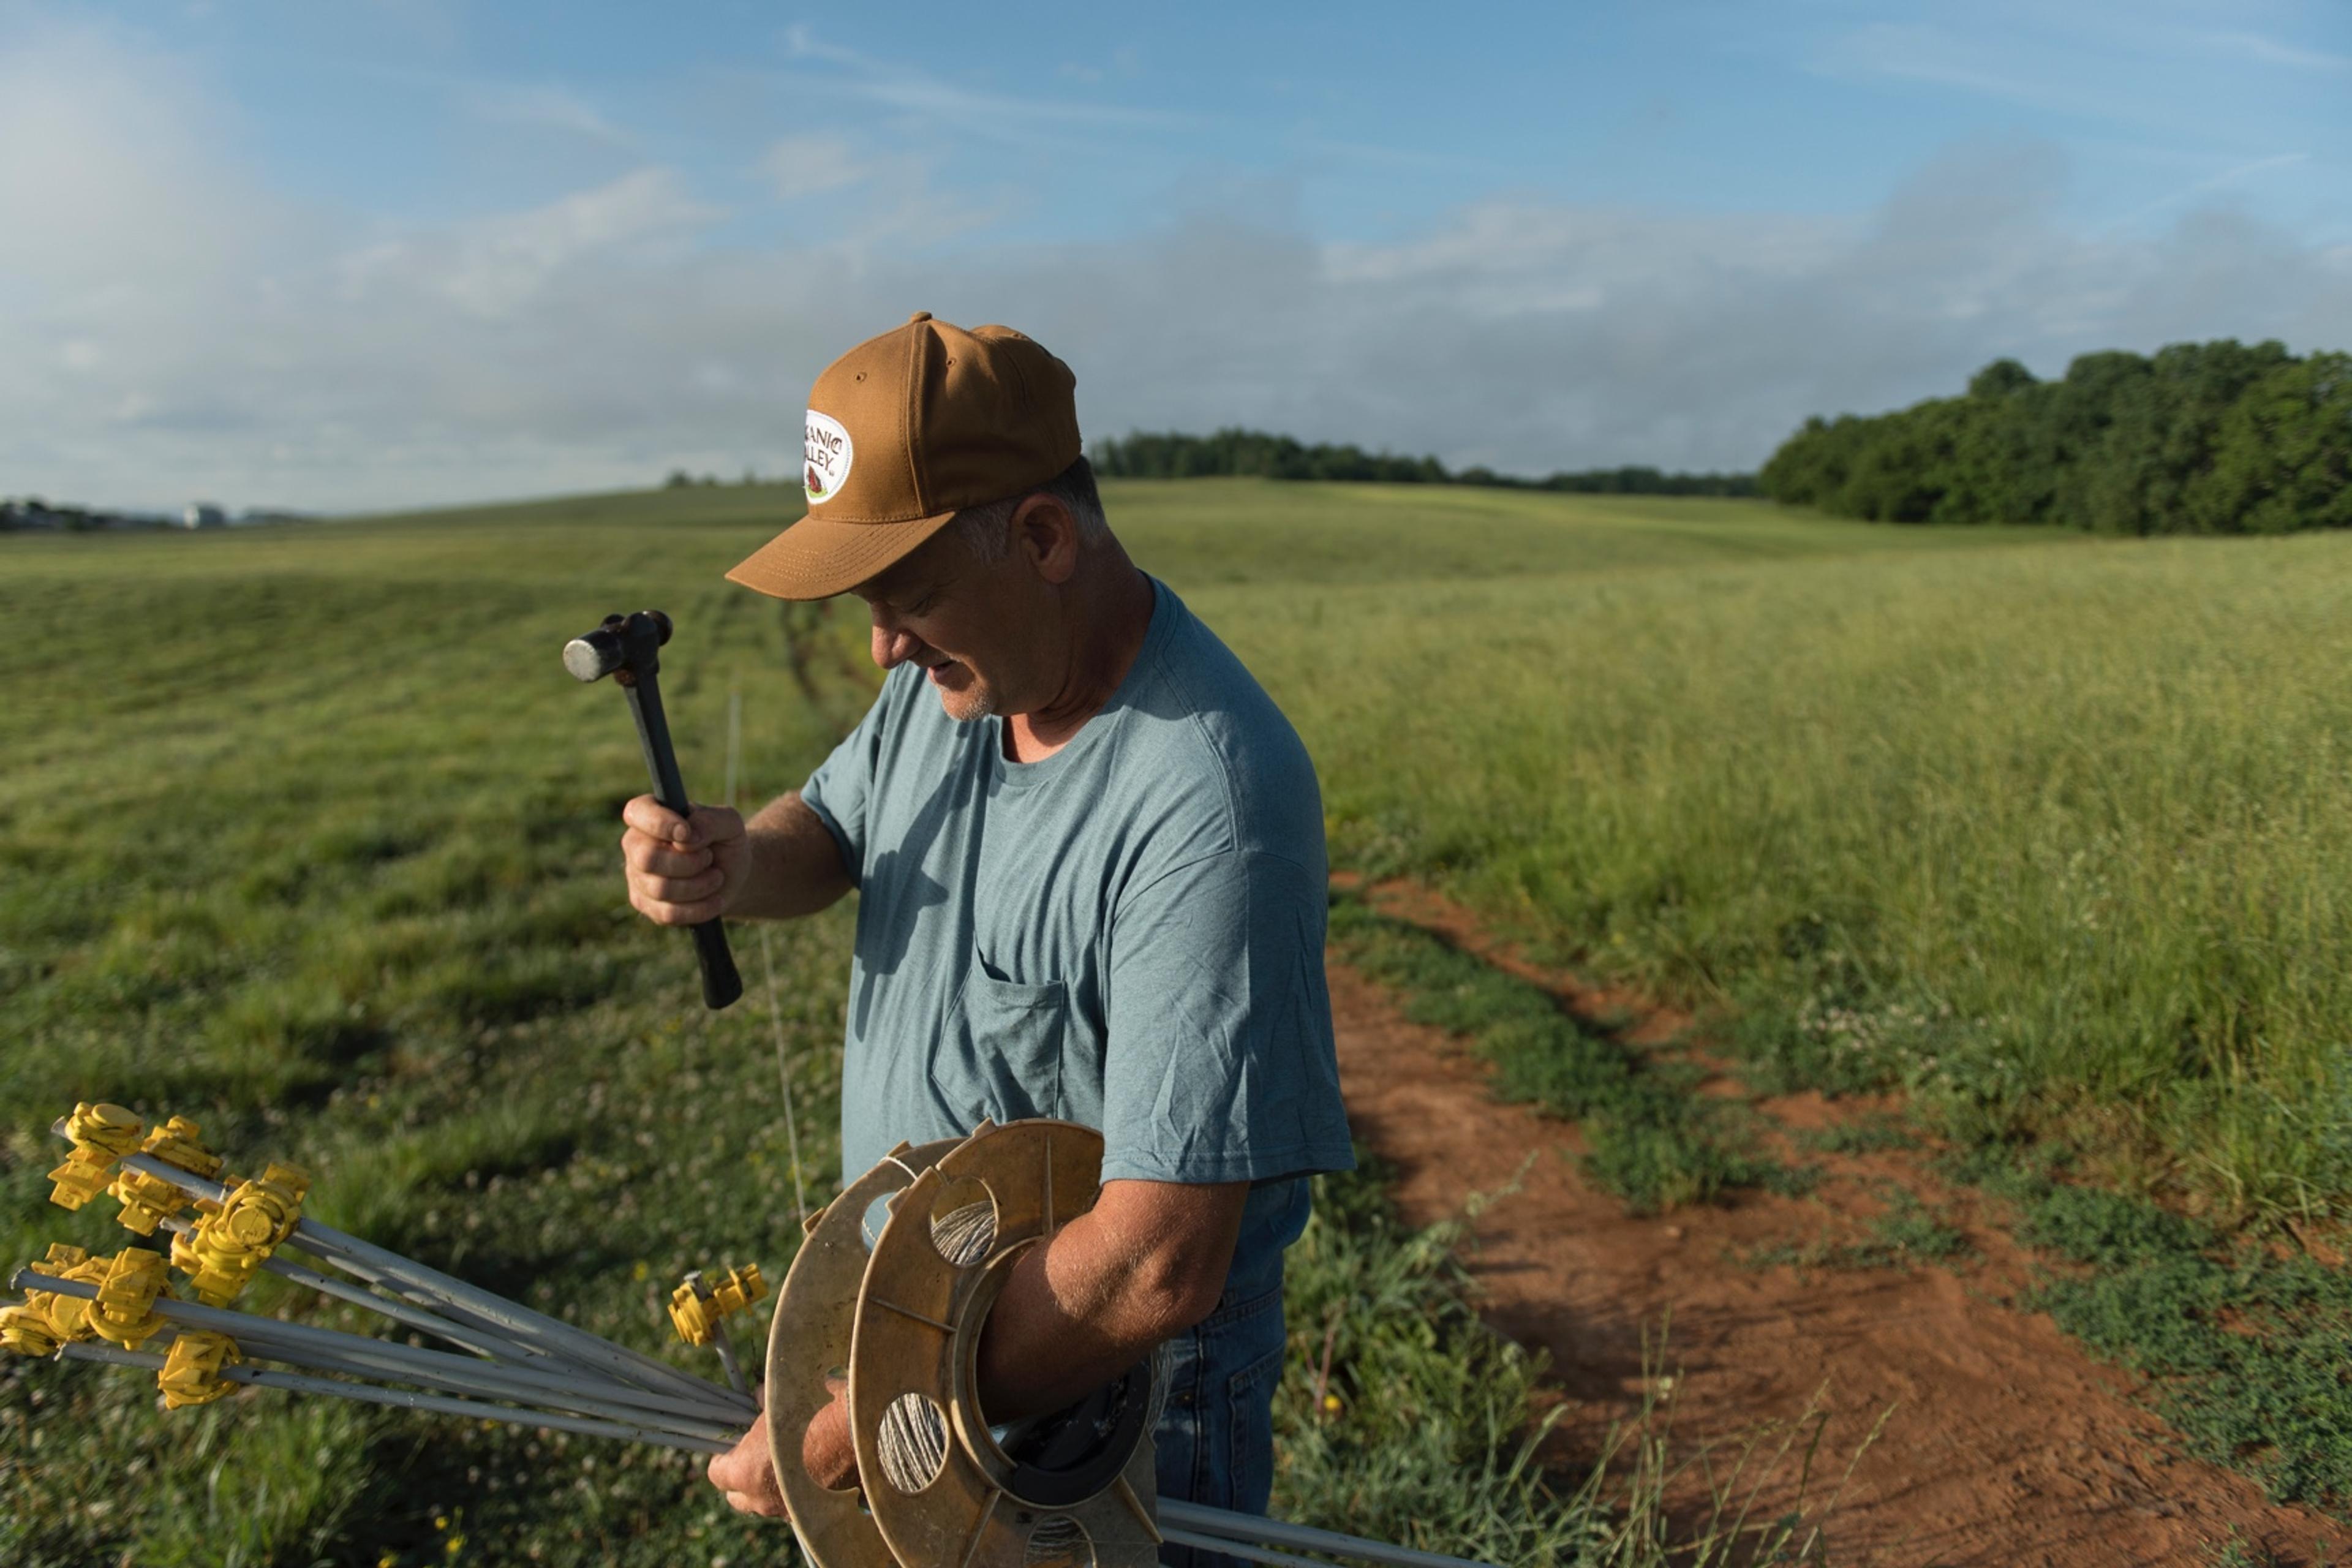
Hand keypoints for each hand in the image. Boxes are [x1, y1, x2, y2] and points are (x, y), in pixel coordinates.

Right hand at [621, 796, 748, 924]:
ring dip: (699, 885)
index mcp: (649, 813)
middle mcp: (635, 844)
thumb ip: (709, 821)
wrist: (731, 876)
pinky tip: (715, 899)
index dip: (660, 824)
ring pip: (660, 888)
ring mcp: (636, 875)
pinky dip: (699, 908)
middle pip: (647, 858)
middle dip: (688, 862)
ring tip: (716, 877)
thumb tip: (686, 837)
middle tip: (709, 858)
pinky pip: (667, 913)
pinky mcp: (644, 903)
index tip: (687, 833)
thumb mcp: (729, 823)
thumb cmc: (724, 842)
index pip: (637, 813)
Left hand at [704, 1391, 856, 1517]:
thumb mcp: (782, 1398)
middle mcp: (765, 1499)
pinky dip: (798, 1490)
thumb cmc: (819, 1408)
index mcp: (746, 1472)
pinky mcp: (817, 1512)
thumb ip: (762, 1405)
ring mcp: (791, 1510)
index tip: (733, 1443)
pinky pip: (796, 1505)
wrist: (866, 1427)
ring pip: (769, 1503)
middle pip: (739, 1498)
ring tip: (790, 1458)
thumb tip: (759, 1398)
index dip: (723, 1456)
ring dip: (772, 1485)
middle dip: (743, 1478)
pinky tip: (814, 1467)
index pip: (716, 1474)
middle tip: (756, 1454)